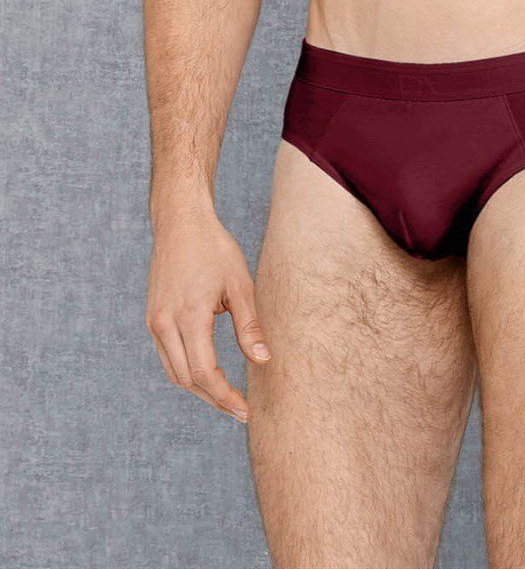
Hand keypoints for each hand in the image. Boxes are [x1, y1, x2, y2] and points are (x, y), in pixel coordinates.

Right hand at [146, 202, 270, 421]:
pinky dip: (186, 371)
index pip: (205, 373)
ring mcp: (155, 322)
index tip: (245, 411)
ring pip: (175, 372)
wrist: (181, 222)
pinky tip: (207, 373)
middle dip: (214, 398)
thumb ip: (250, 325)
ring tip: (227, 397)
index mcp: (189, 316)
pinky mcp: (153, 318)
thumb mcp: (240, 284)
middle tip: (240, 410)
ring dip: (199, 389)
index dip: (225, 396)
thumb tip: (263, 361)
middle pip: (188, 380)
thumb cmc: (214, 249)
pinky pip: (168, 357)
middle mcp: (165, 324)